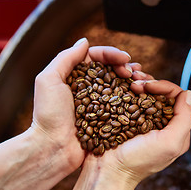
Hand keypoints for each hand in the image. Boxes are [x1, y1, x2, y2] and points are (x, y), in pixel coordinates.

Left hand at [32, 38, 140, 175]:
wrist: (53, 147)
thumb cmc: (49, 115)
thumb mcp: (49, 80)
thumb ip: (65, 58)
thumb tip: (85, 41)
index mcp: (75, 77)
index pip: (96, 58)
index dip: (111, 55)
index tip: (124, 58)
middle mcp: (88, 88)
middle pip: (109, 71)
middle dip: (124, 67)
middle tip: (134, 70)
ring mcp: (98, 104)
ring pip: (117, 86)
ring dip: (130, 81)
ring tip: (141, 79)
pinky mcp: (105, 118)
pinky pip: (120, 105)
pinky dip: (131, 98)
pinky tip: (140, 95)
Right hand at [61, 51, 190, 189]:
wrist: (107, 171)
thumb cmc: (138, 160)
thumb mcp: (169, 143)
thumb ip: (184, 119)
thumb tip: (188, 94)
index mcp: (173, 129)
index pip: (176, 98)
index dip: (164, 87)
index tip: (148, 86)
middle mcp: (158, 123)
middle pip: (160, 94)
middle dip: (149, 83)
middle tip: (135, 81)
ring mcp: (140, 121)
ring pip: (144, 95)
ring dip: (137, 84)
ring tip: (128, 81)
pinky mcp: (125, 120)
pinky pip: (129, 101)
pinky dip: (126, 91)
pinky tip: (121, 86)